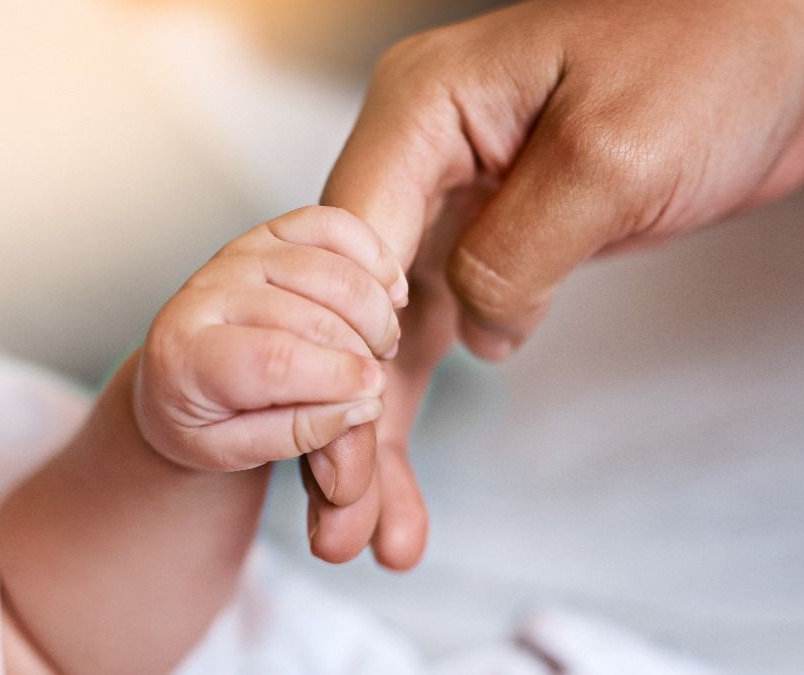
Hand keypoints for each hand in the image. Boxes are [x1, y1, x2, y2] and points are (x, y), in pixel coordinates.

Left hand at [134, 206, 407, 476]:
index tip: (373, 396)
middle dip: (361, 353)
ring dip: (373, 311)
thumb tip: (360, 407)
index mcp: (186, 356)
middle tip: (374, 384)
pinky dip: (372, 255)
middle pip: (309, 315)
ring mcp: (238, 256)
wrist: (172, 375)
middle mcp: (206, 295)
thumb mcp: (231, 450)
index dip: (335, 378)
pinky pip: (330, 225)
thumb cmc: (200, 418)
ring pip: (327, 270)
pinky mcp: (266, 234)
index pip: (272, 359)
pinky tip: (387, 292)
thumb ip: (294, 433)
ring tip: (380, 346)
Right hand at [306, 0, 803, 566]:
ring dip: (373, 429)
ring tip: (365, 526)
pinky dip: (421, 399)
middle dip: (341, 415)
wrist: (789, 43)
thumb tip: (475, 329)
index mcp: (423, 109)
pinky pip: (436, 326)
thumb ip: (517, 250)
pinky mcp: (494, 236)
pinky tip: (403, 471)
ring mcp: (452, 198)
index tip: (341, 446)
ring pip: (384, 330)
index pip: (347, 245)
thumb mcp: (611, 156)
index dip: (335, 351)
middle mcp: (421, 154)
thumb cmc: (715, 49)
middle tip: (340, 516)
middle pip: (347, 301)